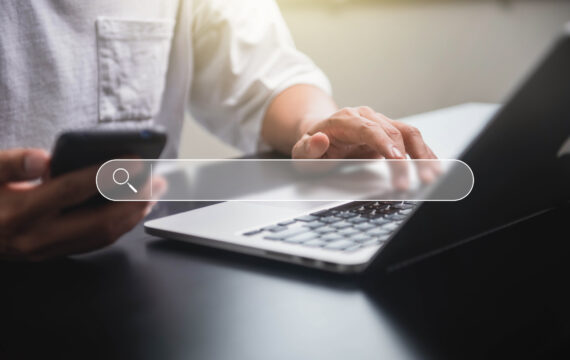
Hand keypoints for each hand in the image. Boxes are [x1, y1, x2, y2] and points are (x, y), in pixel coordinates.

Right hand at [0, 148, 160, 260]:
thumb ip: (11, 163)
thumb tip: (42, 158)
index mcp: (21, 211)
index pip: (73, 190)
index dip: (107, 174)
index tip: (134, 159)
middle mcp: (38, 236)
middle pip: (100, 220)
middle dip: (135, 199)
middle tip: (157, 179)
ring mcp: (48, 250)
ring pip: (103, 236)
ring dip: (134, 214)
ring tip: (154, 192)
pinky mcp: (54, 254)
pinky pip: (96, 242)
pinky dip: (121, 224)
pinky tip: (135, 209)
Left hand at [291, 106, 437, 187]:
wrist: (318, 137)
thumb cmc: (311, 147)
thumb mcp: (301, 152)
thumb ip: (308, 148)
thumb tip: (319, 139)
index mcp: (345, 120)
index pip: (369, 129)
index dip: (385, 144)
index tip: (397, 161)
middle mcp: (366, 117)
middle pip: (392, 133)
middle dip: (405, 160)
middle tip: (409, 184)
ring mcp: (380, 123)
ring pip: (407, 133)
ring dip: (422, 154)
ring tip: (432, 175)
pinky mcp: (389, 133)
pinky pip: (411, 139)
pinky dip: (424, 153)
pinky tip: (434, 166)